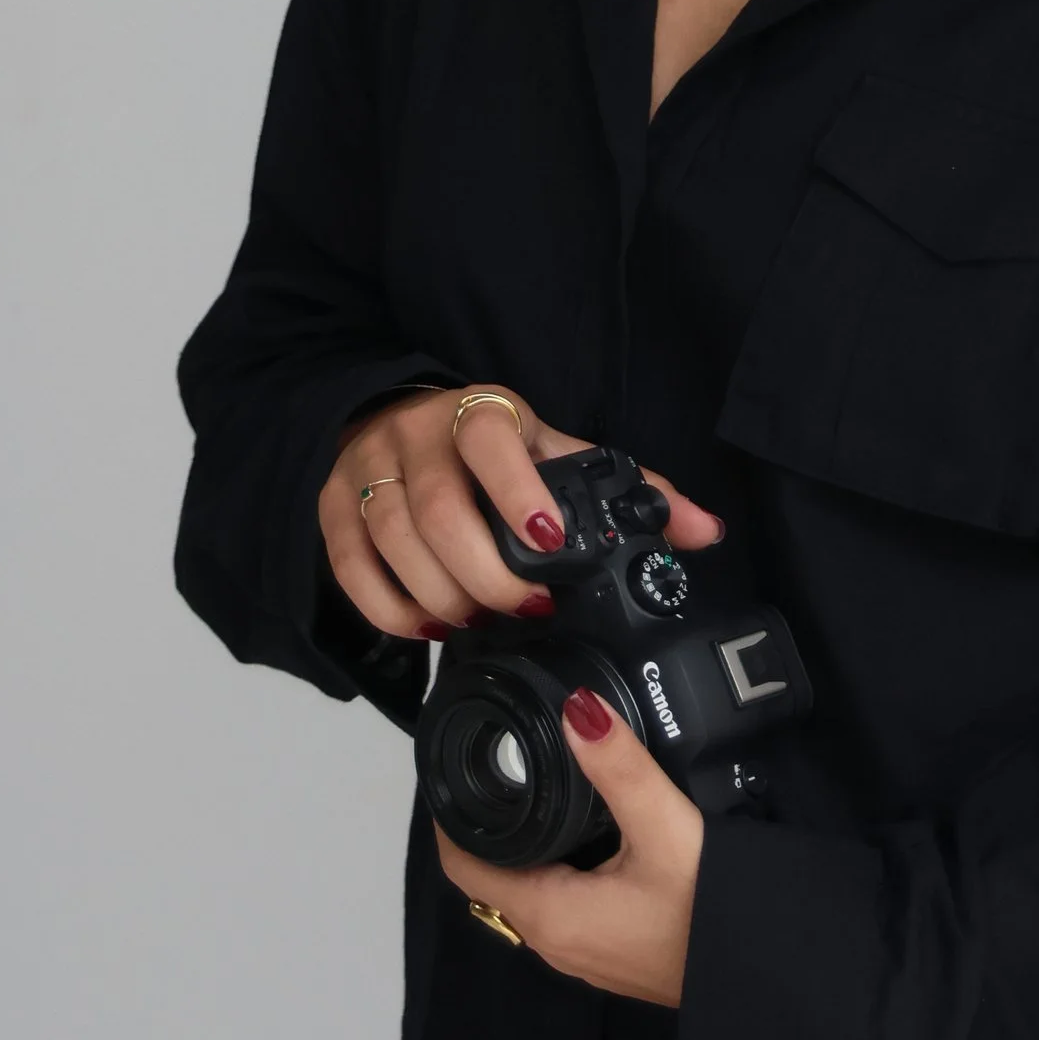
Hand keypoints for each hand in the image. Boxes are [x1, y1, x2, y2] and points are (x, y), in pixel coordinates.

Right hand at [318, 380, 724, 645]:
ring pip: (395, 543)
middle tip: (524, 609)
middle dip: (487, 576)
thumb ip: (631, 490)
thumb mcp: (557, 453)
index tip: (550, 542)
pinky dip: (391, 609)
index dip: (518, 492)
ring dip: (444, 598)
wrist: (404, 420)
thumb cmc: (495, 449)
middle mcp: (416, 434)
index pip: (491, 438)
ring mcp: (368, 469)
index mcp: (481, 412)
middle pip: (440, 513)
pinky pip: (352, 569)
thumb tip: (704, 532)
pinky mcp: (334, 507)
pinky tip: (429, 627)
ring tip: (480, 622)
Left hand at [432, 682, 703, 1006]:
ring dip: (524, 844)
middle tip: (495, 757)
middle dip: (488, 822)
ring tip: (534, 781)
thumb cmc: (709, 912)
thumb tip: (577, 709)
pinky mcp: (614, 951)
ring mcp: (585, 952)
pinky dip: (557, 863)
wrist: (770, 977)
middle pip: (494, 876)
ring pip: (530, 889)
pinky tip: (587, 829)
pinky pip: (564, 901)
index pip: (463, 867)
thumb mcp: (665, 829)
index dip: (448, 817)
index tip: (449, 767)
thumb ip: (619, 768)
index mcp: (549, 914)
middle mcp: (556, 941)